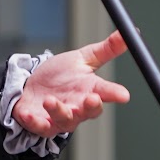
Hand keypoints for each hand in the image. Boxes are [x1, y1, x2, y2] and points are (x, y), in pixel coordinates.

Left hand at [12, 32, 130, 136]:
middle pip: (89, 111)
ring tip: (50, 100)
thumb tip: (129, 33)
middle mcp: (78, 107)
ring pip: (65, 120)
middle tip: (92, 99)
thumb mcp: (83, 58)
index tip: (123, 95)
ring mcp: (59, 117)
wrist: (32, 87)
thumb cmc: (60, 76)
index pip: (106, 92)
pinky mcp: (40, 123)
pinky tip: (30, 116)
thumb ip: (106, 49)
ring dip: (59, 111)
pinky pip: (39, 126)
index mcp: (90, 91)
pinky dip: (35, 123)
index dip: (115, 93)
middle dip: (91, 106)